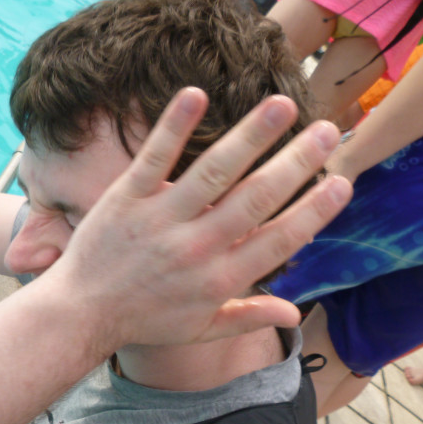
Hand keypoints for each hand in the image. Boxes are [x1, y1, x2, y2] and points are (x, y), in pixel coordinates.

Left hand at [50, 87, 350, 346]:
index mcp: (220, 279)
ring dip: (250, 136)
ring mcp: (161, 219)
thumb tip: (295, 315)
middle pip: (256, 198)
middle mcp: (197, 247)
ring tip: (281, 104)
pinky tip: (196, 94)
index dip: (314, 211)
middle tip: (328, 131)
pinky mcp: (127, 198)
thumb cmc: (144, 321)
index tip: (342, 182)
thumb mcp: (201, 329)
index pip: (279, 240)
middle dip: (296, 163)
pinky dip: (174, 126)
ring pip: (214, 172)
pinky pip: (155, 157)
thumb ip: (249, 316)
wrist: (81, 314)